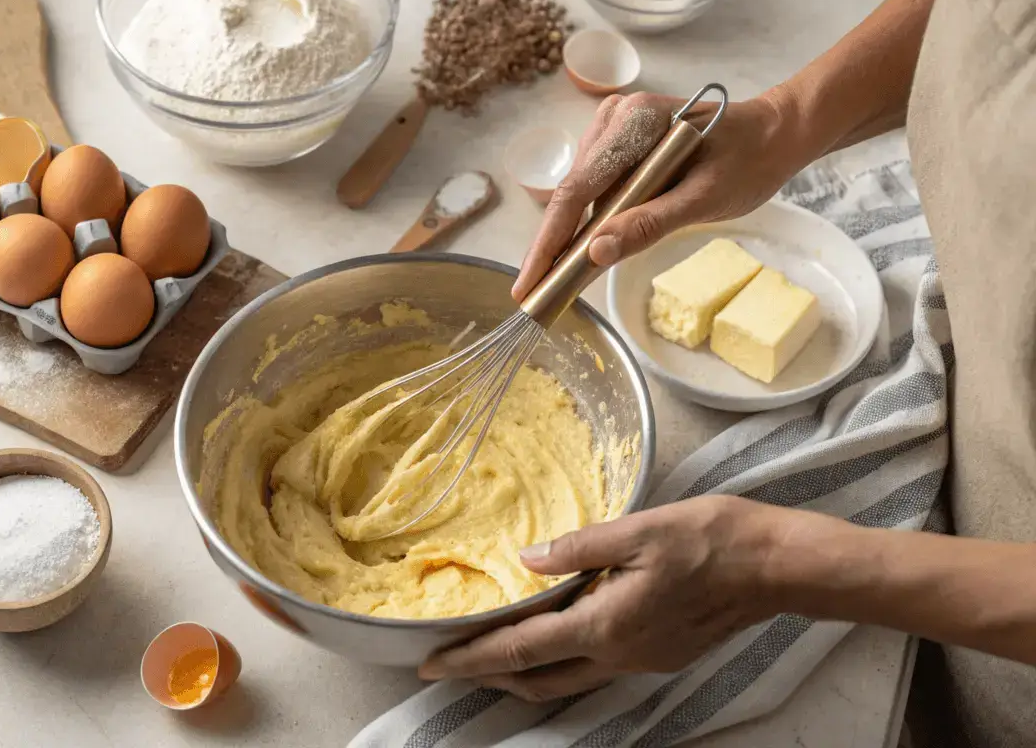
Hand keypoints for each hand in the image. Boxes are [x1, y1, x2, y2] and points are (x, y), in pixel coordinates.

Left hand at [418, 496, 790, 701]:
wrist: (778, 567)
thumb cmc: (713, 539)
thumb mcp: (640, 529)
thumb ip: (577, 547)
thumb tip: (526, 560)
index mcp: (606, 623)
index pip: (521, 650)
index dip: (471, 658)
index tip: (431, 664)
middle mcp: (619, 654)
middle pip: (537, 680)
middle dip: (488, 676)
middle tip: (451, 662)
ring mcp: (642, 660)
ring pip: (567, 680)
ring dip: (524, 673)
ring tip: (492, 653)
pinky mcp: (659, 654)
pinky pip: (595, 667)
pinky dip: (560, 661)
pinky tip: (556, 635)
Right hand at [512, 88, 805, 300]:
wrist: (773, 135)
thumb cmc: (749, 160)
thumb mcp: (705, 199)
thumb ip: (649, 224)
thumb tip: (594, 253)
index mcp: (635, 123)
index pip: (576, 190)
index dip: (548, 242)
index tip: (526, 283)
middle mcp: (614, 119)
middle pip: (570, 193)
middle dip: (550, 245)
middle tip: (530, 294)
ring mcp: (613, 130)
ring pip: (578, 194)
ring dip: (566, 237)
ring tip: (549, 281)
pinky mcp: (618, 144)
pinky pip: (594, 189)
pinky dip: (586, 223)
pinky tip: (579, 252)